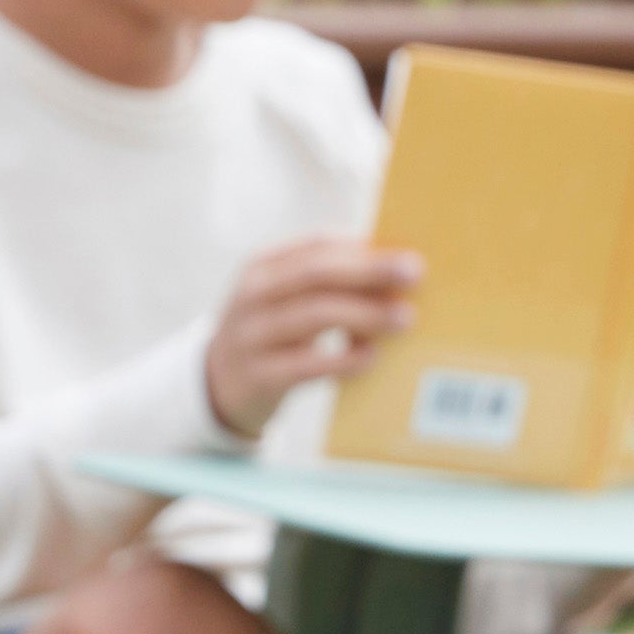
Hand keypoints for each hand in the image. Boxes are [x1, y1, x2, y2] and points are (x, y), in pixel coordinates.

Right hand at [205, 238, 420, 437]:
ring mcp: (252, 335)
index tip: (407, 255)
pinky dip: (343, 359)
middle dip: (368, 272)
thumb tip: (393, 274)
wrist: (219, 384)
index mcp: (263, 266)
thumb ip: (327, 283)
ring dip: (364, 314)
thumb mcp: (285, 300)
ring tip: (405, 318)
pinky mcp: (260, 376)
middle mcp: (253, 295)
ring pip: (313, 315)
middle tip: (415, 274)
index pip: (316, 248)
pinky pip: (307, 365)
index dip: (363, 250)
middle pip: (316, 275)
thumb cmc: (274, 334)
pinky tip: (372, 356)